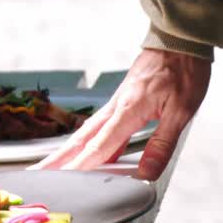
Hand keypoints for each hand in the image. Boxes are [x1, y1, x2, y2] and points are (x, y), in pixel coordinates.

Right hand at [29, 48, 209, 179]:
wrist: (179, 40)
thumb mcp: (181, 111)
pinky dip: (83, 140)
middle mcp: (116, 107)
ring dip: (66, 150)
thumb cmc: (183, 70)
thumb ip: (162, 144)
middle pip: (82, 139)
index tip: (65, 182)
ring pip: (85, 132)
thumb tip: (148, 172)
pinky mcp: (120, 101)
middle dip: (59, 159)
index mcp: (129, 111)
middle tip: (38, 174)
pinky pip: (97, 125)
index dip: (83, 166)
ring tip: (50, 165)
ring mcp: (116, 104)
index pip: (101, 146)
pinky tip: (83, 149)